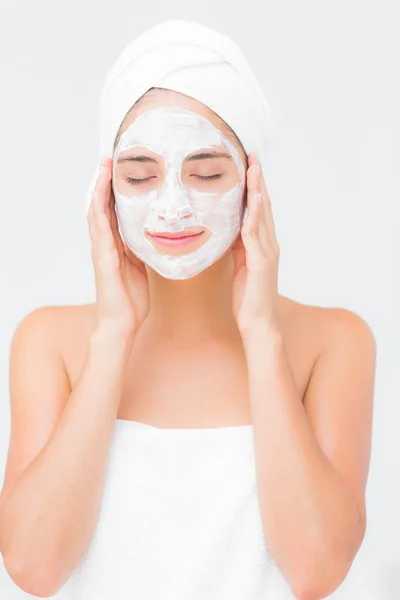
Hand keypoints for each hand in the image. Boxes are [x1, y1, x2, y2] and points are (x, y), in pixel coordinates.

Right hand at [88, 156, 149, 337]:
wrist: (122, 323)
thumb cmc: (133, 299)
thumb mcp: (145, 266)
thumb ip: (147, 248)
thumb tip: (161, 234)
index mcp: (118, 244)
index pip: (116, 209)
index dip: (118, 189)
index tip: (126, 167)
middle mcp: (106, 242)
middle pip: (103, 204)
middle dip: (106, 180)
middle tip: (112, 155)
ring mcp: (101, 248)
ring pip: (96, 209)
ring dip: (99, 185)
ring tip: (105, 163)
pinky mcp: (102, 256)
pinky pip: (98, 225)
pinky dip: (97, 205)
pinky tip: (99, 189)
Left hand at [232, 152, 280, 339]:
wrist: (258, 325)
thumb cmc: (249, 299)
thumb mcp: (240, 267)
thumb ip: (238, 247)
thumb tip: (227, 230)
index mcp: (263, 245)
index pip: (259, 210)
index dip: (254, 187)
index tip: (248, 165)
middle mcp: (269, 245)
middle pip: (264, 206)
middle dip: (258, 180)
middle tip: (252, 155)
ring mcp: (268, 253)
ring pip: (263, 216)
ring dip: (258, 191)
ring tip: (253, 168)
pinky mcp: (262, 264)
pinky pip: (256, 235)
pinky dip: (255, 216)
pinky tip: (251, 201)